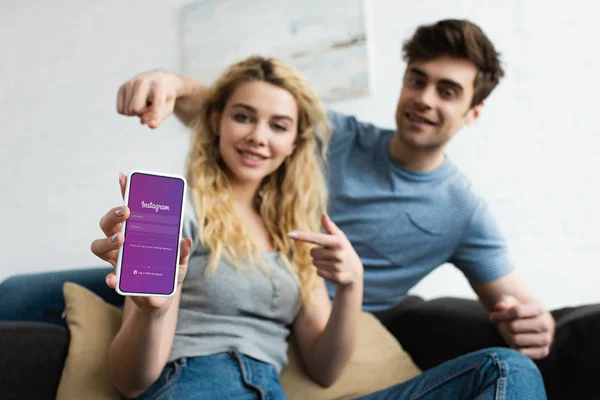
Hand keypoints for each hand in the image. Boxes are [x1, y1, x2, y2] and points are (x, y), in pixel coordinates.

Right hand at [90, 173, 191, 310]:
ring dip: (107, 241)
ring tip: (122, 240)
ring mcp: (117, 261)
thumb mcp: (179, 262)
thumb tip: (185, 240)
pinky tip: (114, 279)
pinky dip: (111, 278)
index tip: (124, 177)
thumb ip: (181, 252)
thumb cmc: (169, 275)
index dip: (124, 191)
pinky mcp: (118, 280)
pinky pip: (109, 277)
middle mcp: (123, 243)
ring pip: (98, 245)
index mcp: (137, 233)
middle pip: (107, 224)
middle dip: (113, 215)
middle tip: (127, 212)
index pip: (128, 208)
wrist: (160, 301)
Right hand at [117, 70, 181, 128]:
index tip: (152, 126)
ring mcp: (130, 83)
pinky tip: (136, 101)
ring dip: (137, 112)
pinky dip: (128, 111)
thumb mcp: (168, 107)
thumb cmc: (164, 96)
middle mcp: (143, 81)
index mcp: (159, 85)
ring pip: (128, 111)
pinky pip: (120, 110)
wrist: (158, 78)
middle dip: (142, 114)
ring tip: (145, 102)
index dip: (155, 116)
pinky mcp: (122, 87)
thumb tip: (143, 122)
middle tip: (150, 107)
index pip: (156, 104)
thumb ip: (159, 116)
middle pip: (135, 109)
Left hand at [288, 214, 362, 286]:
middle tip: (328, 254)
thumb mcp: (339, 237)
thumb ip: (330, 227)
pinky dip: (322, 272)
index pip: (317, 238)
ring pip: (314, 263)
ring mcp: (337, 266)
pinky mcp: (336, 277)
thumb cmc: (343, 249)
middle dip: (317, 253)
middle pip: (312, 252)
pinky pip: (318, 272)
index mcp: (338, 242)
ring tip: (331, 262)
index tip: (290, 234)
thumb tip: (323, 215)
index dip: (303, 236)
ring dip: (320, 262)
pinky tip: (332, 270)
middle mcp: (338, 254)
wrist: (355, 271)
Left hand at [489, 295, 554, 358]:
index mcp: (538, 309)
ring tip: (507, 333)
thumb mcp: (511, 302)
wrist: (534, 324)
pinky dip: (513, 347)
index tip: (492, 317)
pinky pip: (520, 352)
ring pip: (515, 340)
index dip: (501, 315)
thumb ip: (504, 302)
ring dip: (506, 337)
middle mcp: (545, 324)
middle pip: (513, 326)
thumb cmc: (518, 312)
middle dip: (502, 326)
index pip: (516, 311)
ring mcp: (545, 339)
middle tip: (500, 325)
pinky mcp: (543, 351)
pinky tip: (514, 342)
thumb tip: (500, 307)